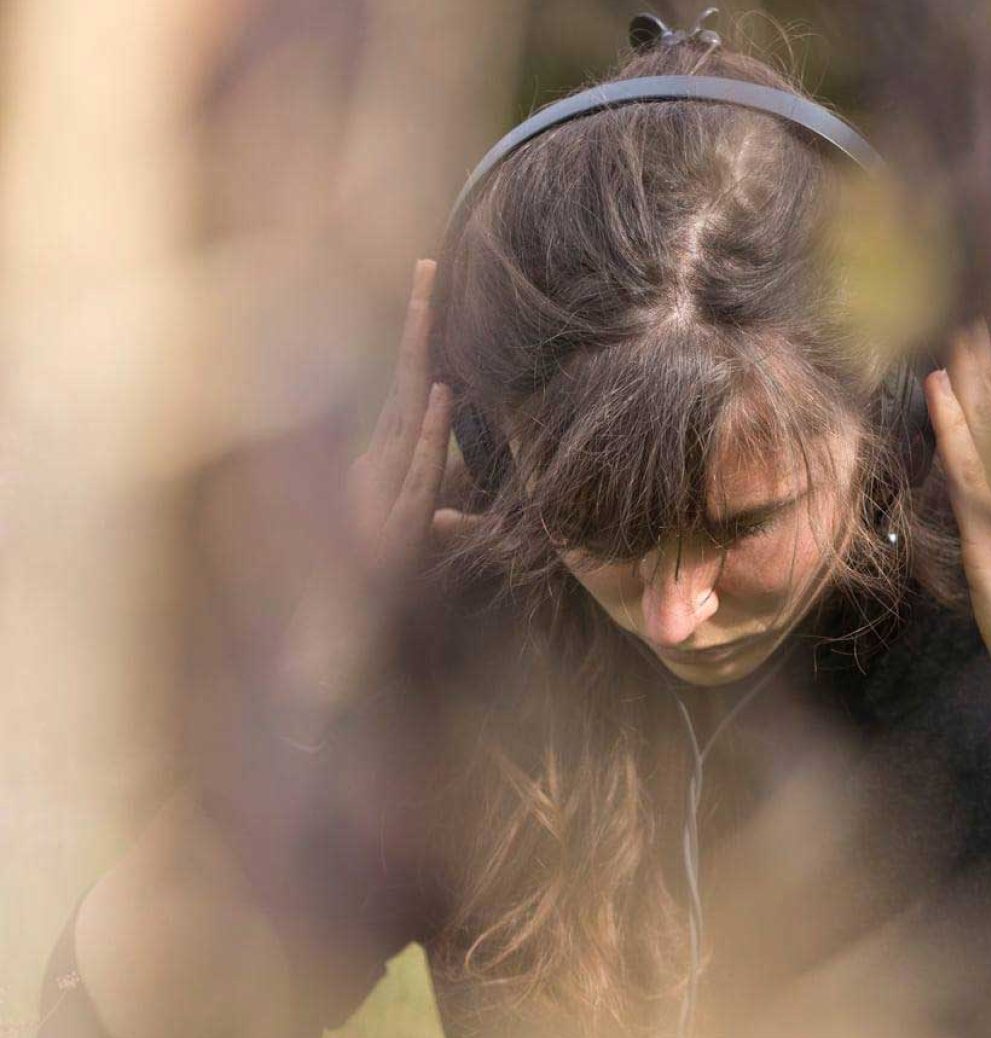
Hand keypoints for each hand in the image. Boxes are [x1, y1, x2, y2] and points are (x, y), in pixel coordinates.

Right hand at [277, 258, 461, 723]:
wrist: (350, 648)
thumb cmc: (387, 594)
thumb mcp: (426, 544)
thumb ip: (445, 517)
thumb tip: (466, 505)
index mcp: (386, 465)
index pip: (407, 391)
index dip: (424, 341)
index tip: (435, 283)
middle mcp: (377, 468)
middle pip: (400, 384)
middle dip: (416, 325)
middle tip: (429, 262)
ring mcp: (379, 492)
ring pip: (400, 417)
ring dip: (416, 361)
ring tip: (430, 305)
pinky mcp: (391, 525)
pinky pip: (412, 472)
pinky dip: (423, 435)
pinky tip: (437, 397)